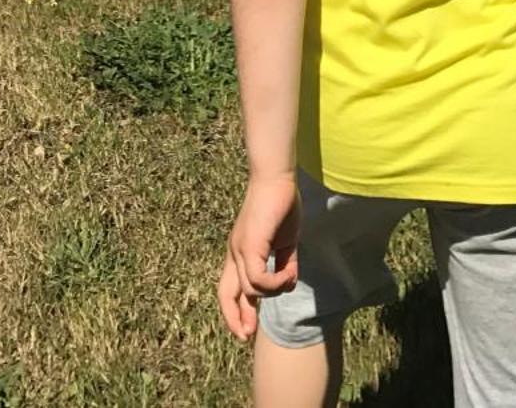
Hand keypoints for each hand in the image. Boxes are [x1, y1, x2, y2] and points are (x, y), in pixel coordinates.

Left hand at [217, 173, 300, 342]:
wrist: (276, 179)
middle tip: (247, 336)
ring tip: (289, 276)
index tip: (247, 331)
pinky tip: (288, 274)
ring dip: (274, 292)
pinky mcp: (249, 245)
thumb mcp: (284, 242)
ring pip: (250, 289)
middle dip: (235, 319)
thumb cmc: (280, 205)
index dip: (235, 311)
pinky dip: (275, 283)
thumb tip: (287, 283)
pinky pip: (258, 279)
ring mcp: (240, 250)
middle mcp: (235, 254)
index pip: (229, 289)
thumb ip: (283, 263)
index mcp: (240, 253)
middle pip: (226, 294)